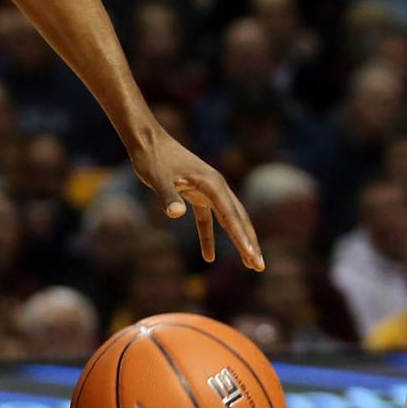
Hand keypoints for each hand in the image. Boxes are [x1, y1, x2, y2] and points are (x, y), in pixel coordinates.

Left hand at [129, 129, 263, 270]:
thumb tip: (176, 214)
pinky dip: (209, 237)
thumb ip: (168, 196)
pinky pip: (208, 219)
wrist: (147, 140)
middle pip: (238, 219)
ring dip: (238, 241)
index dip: (241, 237)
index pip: (230, 216)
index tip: (251, 255)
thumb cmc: (153, 158)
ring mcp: (208, 190)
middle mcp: (216, 187)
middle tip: (260, 267)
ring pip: (229, 220)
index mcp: (212, 184)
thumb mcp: (157, 178)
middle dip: (249, 243)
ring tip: (249, 263)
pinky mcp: (197, 194)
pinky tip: (208, 257)